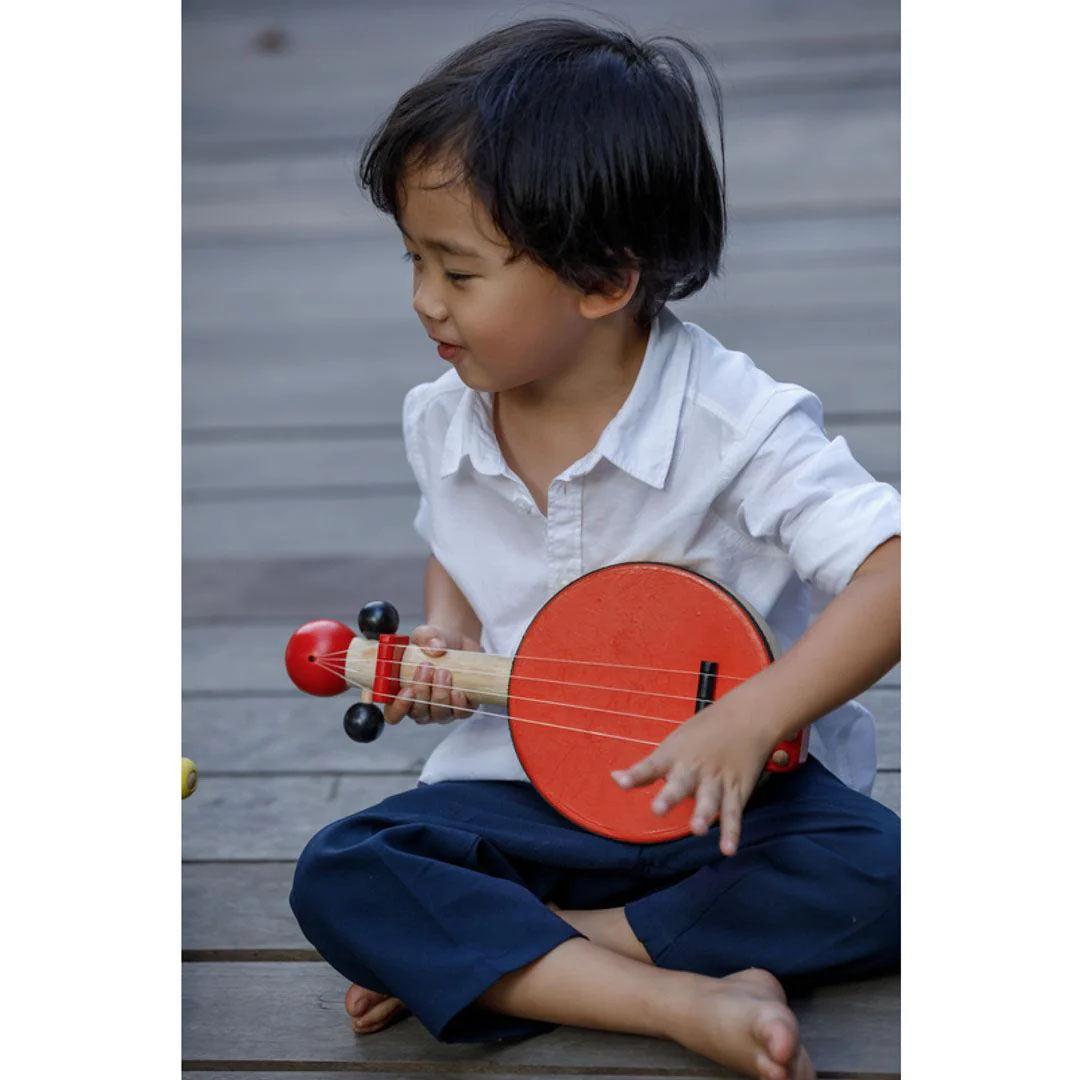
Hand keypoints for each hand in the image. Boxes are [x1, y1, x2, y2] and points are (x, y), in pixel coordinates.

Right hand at [384, 624, 481, 725]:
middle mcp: (421, 706)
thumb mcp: (426, 634)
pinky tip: (458, 690)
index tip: (406, 691)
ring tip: (444, 672)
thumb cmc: (434, 643)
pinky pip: (460, 713)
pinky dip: (459, 704)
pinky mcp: (462, 706)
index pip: (393, 714)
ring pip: (439, 714)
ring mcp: (442, 709)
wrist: (459, 642)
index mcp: (403, 694)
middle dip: (422, 691)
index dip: (398, 708)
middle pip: (418, 713)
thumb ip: (426, 637)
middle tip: (427, 668)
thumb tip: (436, 648)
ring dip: (440, 694)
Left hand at [610, 699, 776, 855]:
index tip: (620, 781)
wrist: (747, 717)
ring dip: (703, 814)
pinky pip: (733, 813)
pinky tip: (728, 849)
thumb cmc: (704, 732)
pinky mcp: (736, 791)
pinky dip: (732, 832)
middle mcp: (693, 768)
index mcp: (674, 755)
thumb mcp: (674, 744)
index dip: (635, 774)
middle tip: (658, 809)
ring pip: (709, 799)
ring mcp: (716, 780)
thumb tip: (616, 779)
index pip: (650, 766)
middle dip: (669, 797)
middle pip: (680, 783)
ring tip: (697, 829)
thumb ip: (649, 768)